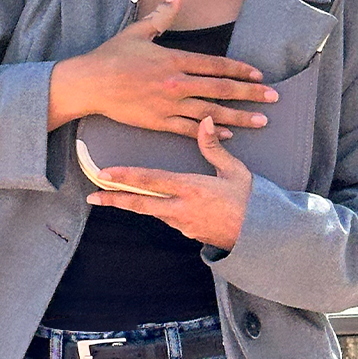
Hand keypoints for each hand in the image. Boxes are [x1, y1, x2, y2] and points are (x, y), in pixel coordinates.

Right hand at [48, 0, 277, 135]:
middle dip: (250, 94)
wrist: (89, 84)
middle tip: (273, 99)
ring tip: (260, 122)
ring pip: (211, 113)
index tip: (259, 75)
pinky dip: (211, 132)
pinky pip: (190, 130)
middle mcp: (176, 83)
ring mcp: (169, 105)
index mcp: (174, 59)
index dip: (240, 70)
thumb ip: (163, 14)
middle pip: (221, 89)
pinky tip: (228, 135)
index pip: (216, 65)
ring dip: (238, 118)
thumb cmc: (111, 56)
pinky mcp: (158, 122)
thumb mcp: (138, 31)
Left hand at [85, 115, 253, 250]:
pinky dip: (160, 210)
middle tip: (92, 196)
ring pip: (153, 211)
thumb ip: (214, 147)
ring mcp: (184, 224)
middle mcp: (182, 209)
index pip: (151, 181)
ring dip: (135, 204)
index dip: (126, 176)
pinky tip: (157, 204)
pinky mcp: (189, 234)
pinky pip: (169, 219)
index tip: (105, 174)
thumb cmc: (253, 201)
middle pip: (141, 203)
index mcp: (191, 189)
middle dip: (114, 199)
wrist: (264, 238)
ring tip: (114, 197)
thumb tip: (206, 120)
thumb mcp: (235, 171)